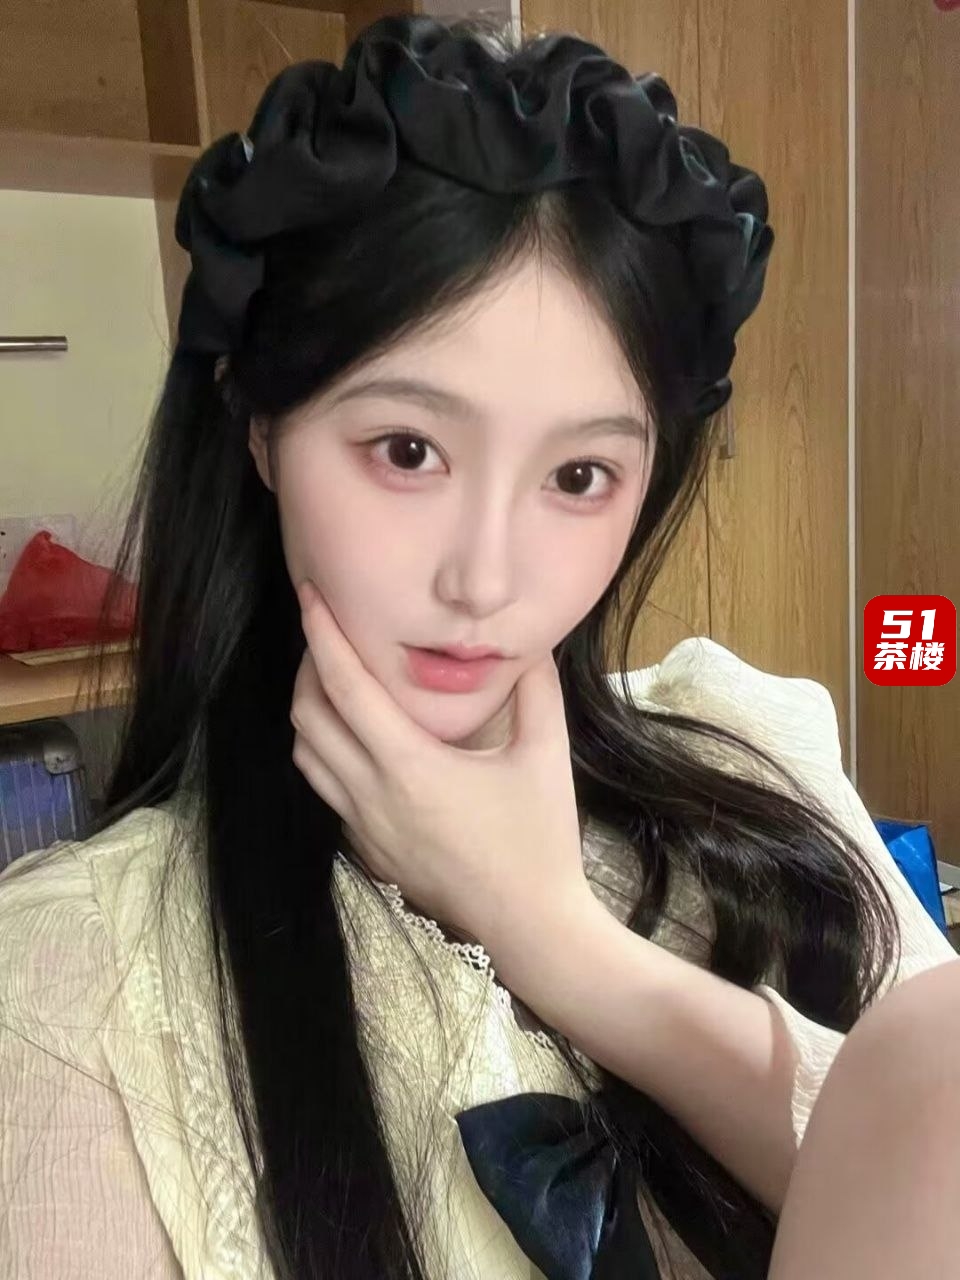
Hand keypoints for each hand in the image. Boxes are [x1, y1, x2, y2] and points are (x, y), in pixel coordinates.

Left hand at [290, 579, 590, 949]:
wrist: (529, 927)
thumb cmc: (539, 840)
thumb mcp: (545, 755)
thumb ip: (537, 690)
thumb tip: (533, 643)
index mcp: (409, 766)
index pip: (345, 687)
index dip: (322, 636)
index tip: (309, 596)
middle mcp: (372, 795)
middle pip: (307, 718)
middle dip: (308, 668)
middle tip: (330, 637)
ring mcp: (363, 827)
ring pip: (306, 756)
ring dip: (311, 712)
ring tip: (337, 683)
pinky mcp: (367, 850)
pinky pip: (326, 789)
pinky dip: (326, 752)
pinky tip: (359, 741)